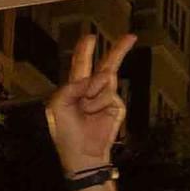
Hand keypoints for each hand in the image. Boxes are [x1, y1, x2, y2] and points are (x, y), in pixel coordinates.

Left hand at [45, 32, 136, 173]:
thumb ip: (71, 86)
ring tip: (86, 110)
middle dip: (118, 50)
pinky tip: (94, 115)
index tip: (90, 37)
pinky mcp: (117, 106)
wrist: (82, 153)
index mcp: (75, 89)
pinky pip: (109, 94)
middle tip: (131, 37)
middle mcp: (92, 90)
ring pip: (105, 79)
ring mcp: (106, 98)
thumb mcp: (58, 105)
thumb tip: (94, 78)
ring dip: (92, 93)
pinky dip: (99, 103)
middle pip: (106, 64)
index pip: (81, 65)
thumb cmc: (66, 132)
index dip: (85, 50)